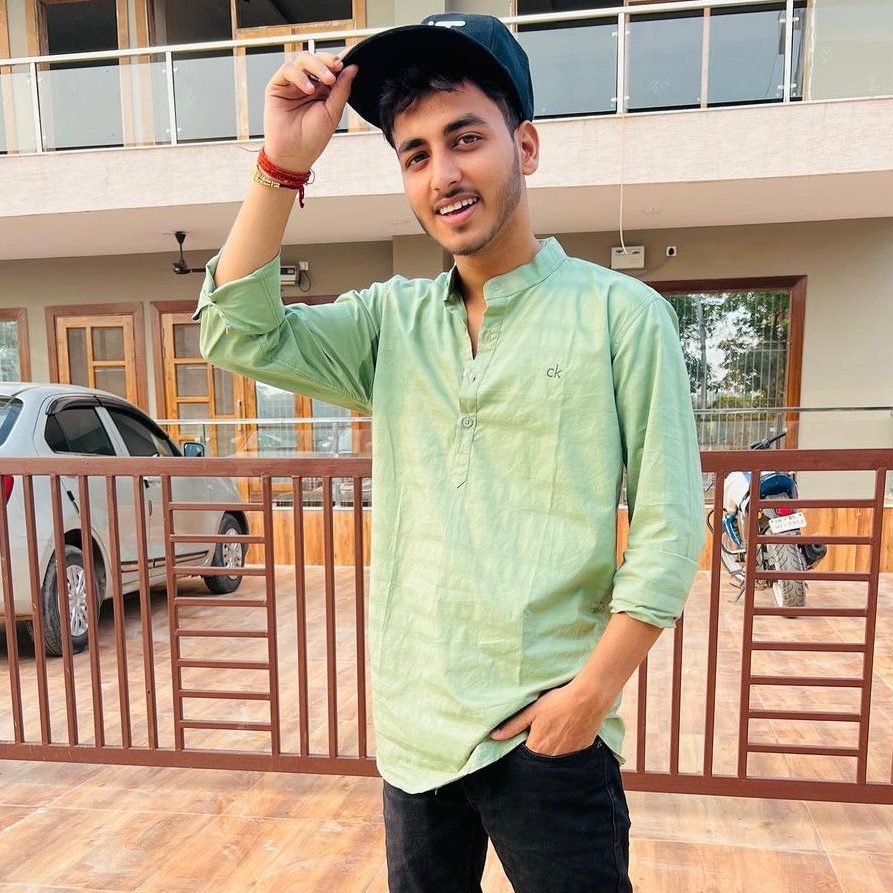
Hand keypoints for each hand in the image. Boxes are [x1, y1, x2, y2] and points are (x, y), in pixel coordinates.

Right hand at [263, 52, 357, 171]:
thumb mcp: (333, 112)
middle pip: (318, 59)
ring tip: (327, 80)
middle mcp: (308, 84)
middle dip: (329, 60)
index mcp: (324, 90)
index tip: (351, 59)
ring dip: (317, 66)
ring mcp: (293, 84)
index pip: (331, 68)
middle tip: (338, 67)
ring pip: (304, 60)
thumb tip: (352, 67)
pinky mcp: (277, 86)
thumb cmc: (313, 138)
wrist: (294, 154)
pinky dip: (300, 76)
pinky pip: (288, 70)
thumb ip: (342, 89)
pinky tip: (309, 89)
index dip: (340, 61)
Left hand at [489, 682, 604, 756]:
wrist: (588, 698)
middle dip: (536, 757)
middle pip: (540, 762)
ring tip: (552, 739)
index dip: (522, 754)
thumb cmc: (558, 702)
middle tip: (539, 741)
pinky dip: (565, 753)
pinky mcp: (581, 752)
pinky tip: (565, 740)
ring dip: (551, 756)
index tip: (523, 745)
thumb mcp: (532, 711)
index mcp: (538, 747)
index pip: (525, 760)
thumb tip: (494, 736)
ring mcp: (569, 756)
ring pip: (555, 762)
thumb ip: (513, 725)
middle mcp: (553, 757)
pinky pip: (569, 759)